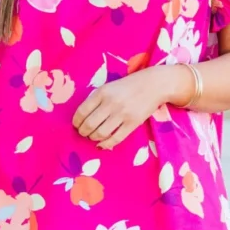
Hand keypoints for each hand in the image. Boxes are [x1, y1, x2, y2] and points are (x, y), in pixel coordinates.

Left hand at [72, 66, 191, 148]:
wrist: (153, 84)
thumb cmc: (128, 86)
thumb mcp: (109, 87)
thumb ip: (96, 99)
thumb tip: (82, 119)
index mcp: (102, 92)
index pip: (82, 112)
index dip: (76, 122)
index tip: (76, 125)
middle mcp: (111, 103)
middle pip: (89, 125)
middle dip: (83, 132)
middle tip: (84, 133)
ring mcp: (122, 114)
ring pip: (100, 133)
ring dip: (93, 138)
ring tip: (93, 137)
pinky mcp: (133, 123)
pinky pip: (115, 139)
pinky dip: (106, 144)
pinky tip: (102, 144)